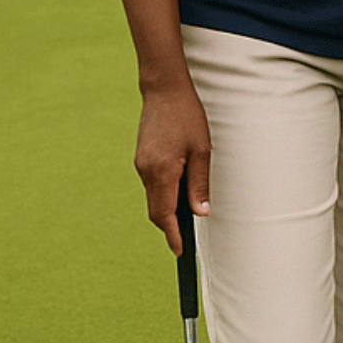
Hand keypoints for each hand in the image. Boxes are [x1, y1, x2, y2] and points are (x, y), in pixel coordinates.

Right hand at [134, 78, 211, 255]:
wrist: (163, 91)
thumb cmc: (187, 117)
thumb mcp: (202, 151)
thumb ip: (199, 184)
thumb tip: (201, 213)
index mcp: (162, 172)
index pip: (164, 215)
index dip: (172, 235)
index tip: (180, 252)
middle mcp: (146, 172)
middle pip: (156, 211)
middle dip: (169, 227)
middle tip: (186, 239)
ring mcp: (141, 165)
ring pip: (153, 198)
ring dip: (168, 209)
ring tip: (188, 216)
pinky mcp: (141, 159)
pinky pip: (152, 184)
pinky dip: (164, 194)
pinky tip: (179, 192)